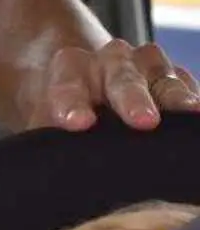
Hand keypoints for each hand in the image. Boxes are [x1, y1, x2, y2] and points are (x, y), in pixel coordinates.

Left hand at [22, 40, 199, 130]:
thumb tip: (50, 169)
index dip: (72, 104)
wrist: (88, 98)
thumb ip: (46, 141)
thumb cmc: (63, 118)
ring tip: (189, 113)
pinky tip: (196, 120)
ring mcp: (148, 67)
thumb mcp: (45, 125)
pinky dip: (191, 105)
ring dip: (176, 98)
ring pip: (162, 80)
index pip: (68, 85)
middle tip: (143, 122)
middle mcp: (111, 59)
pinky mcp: (175, 79)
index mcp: (70, 68)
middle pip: (122, 79)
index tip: (77, 124)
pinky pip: (187, 88)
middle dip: (133, 100)